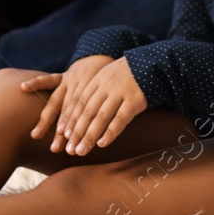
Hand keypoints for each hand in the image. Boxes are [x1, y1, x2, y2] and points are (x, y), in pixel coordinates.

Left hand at [29, 55, 147, 154]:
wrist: (151, 64)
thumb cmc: (126, 75)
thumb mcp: (107, 77)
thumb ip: (94, 92)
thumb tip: (78, 116)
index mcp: (97, 81)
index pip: (79, 102)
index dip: (70, 118)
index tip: (62, 134)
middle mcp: (106, 87)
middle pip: (87, 112)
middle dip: (76, 131)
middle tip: (69, 149)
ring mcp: (120, 93)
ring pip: (101, 117)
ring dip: (89, 136)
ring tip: (80, 151)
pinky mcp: (134, 101)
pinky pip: (120, 119)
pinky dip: (110, 132)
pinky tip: (102, 144)